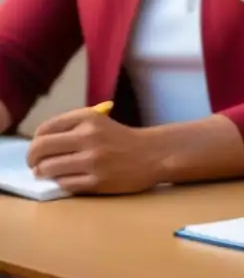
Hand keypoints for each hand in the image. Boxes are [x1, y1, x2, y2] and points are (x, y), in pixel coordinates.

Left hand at [27, 108, 161, 193]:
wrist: (152, 154)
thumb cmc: (120, 138)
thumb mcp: (98, 122)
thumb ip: (70, 128)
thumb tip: (37, 147)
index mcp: (88, 118)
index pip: (45, 129)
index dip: (35, 141)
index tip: (38, 148)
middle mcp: (89, 137)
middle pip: (41, 149)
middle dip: (32, 159)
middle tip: (34, 165)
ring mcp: (93, 160)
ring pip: (49, 169)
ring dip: (43, 173)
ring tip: (47, 173)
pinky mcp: (97, 181)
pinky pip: (64, 184)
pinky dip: (60, 182)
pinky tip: (66, 179)